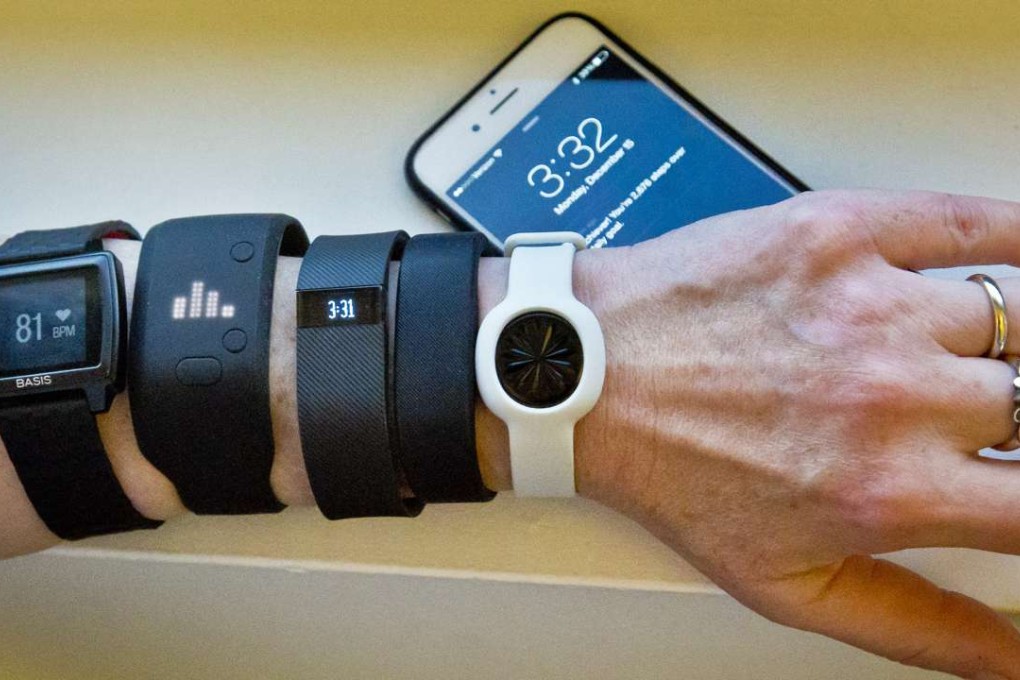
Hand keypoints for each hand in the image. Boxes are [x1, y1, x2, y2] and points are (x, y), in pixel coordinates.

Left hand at [575, 190, 1019, 678]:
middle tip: (975, 421)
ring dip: (1004, 347)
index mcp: (891, 491)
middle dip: (1014, 421)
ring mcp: (873, 305)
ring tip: (957, 360)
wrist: (587, 376)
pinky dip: (1015, 231)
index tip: (1016, 488)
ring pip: (1014, 321)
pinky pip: (969, 221)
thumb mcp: (781, 584)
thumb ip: (909, 625)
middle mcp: (897, 395)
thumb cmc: (670, 471)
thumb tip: (1006, 657)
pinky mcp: (840, 234)